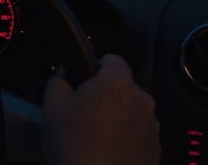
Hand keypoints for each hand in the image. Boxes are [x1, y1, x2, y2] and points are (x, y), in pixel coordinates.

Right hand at [42, 54, 160, 164]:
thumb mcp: (52, 105)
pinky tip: (106, 149)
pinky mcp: (155, 148)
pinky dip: (125, 136)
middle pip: (122, 86)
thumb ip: (58, 78)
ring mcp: (151, 126)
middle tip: (84, 113)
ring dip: (117, 116)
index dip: (95, 66)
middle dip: (105, 95)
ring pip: (131, 110)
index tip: (85, 81)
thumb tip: (65, 74)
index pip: (112, 59)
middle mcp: (141, 100)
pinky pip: (138, 132)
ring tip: (95, 136)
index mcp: (117, 83)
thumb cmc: (74, 147)